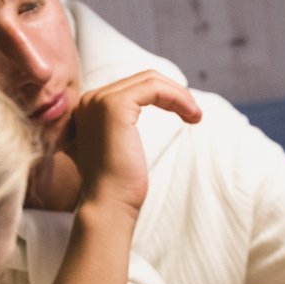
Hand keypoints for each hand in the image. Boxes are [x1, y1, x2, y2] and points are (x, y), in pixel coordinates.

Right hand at [63, 69, 202, 215]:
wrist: (109, 204)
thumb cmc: (118, 185)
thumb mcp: (117, 148)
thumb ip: (120, 128)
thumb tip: (136, 118)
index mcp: (88, 107)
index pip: (132, 87)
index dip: (163, 95)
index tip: (184, 113)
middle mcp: (89, 99)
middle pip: (142, 79)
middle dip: (173, 93)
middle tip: (194, 114)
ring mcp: (99, 100)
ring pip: (150, 80)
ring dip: (179, 94)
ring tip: (196, 115)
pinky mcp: (114, 106)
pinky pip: (154, 88)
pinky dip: (177, 97)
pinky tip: (191, 115)